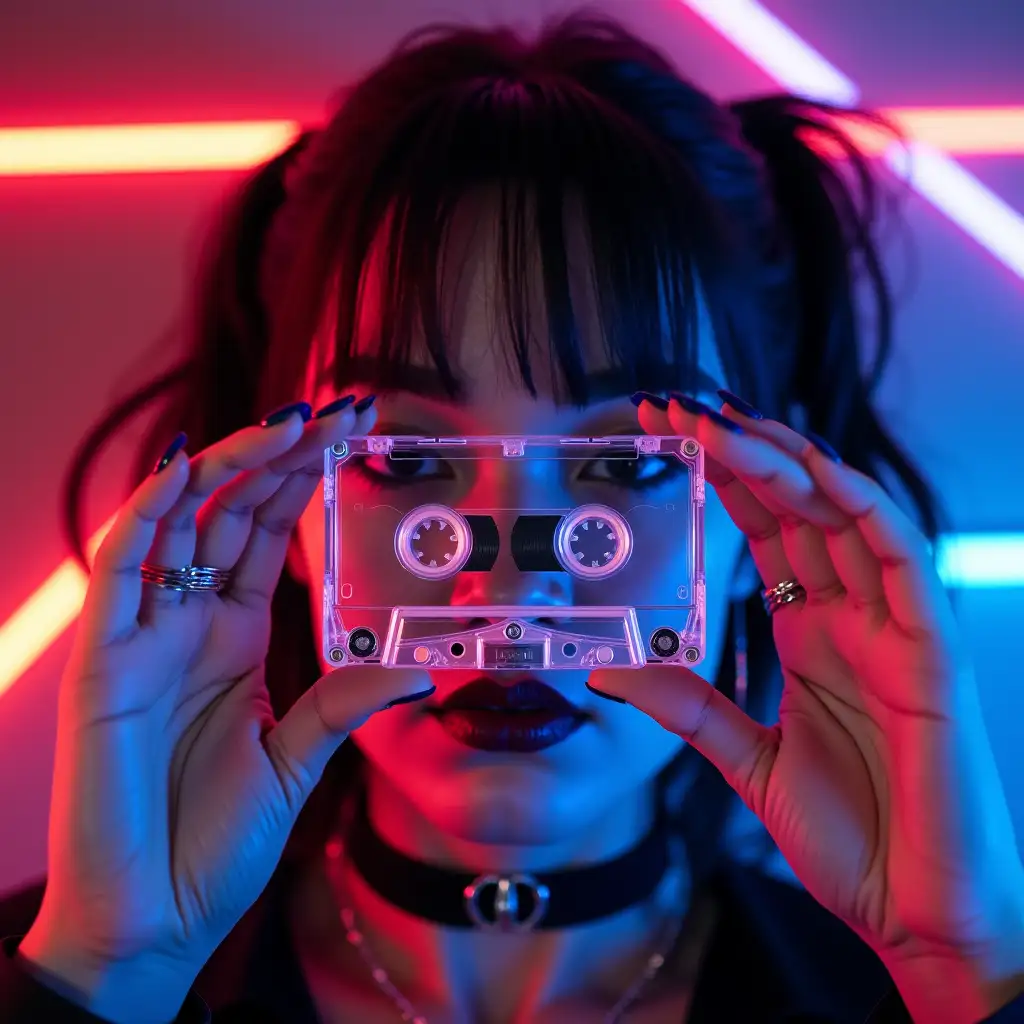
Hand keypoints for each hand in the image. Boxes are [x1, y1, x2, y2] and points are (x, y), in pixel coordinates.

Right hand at [19, 400, 432, 1023]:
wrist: (155, 918)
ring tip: (290, 420)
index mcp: (233, 637)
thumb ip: (344, 701)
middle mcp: (188, 623)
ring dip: (230, 464)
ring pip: (178, 521)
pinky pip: (120, 569)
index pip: (267, 533)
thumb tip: (420, 667)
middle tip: (340, 405)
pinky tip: (192, 466)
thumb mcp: (298, 758)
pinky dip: (149, 512)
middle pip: (232, 511)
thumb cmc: (213, 841)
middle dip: (283, 453)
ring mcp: (144, 636)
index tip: (353, 432)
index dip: (305, 478)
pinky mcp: (103, 663)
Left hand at [592, 395, 1023, 1023]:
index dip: (721, 479)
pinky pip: (905, 562)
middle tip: (678, 408)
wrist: (919, 918)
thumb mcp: (746, 760)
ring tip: (727, 423)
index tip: (666, 437)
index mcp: (812, 633)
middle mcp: (853, 617)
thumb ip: (690, 708)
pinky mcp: (934, 655)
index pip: (766, 532)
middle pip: (799, 509)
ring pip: (848, 516)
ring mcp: (896, 629)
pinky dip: (863, 508)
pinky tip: (814, 473)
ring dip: (790, 463)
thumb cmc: (852, 838)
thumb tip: (610, 671)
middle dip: (741, 451)